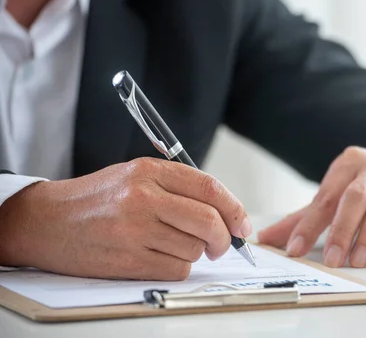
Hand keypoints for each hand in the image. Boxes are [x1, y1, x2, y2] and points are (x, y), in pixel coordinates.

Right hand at [0, 158, 250, 279]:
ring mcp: (135, 230)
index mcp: (149, 171)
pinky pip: (176, 269)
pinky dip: (178, 267)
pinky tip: (161, 257)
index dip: (235, 209)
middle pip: (209, 220)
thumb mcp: (136, 175)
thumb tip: (224, 212)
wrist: (47, 221)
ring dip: (195, 253)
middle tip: (219, 244)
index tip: (242, 224)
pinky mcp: (127, 260)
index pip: (210, 188)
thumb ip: (178, 187)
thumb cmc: (96, 198)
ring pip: (194, 249)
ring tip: (174, 245)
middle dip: (224, 237)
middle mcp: (144, 197)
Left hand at [258, 146, 365, 269]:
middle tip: (332, 260)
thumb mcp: (339, 192)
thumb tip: (266, 238)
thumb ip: (306, 216)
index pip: (325, 197)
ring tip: (359, 261)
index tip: (295, 249)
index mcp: (348, 164)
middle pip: (355, 197)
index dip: (309, 224)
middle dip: (342, 229)